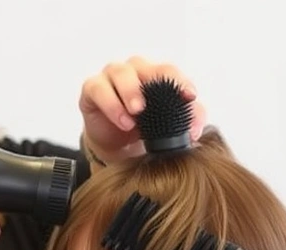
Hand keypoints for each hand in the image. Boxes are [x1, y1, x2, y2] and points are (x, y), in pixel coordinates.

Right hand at [79, 56, 207, 163]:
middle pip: (145, 68)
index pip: (171, 72)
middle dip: (153, 85)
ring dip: (130, 92)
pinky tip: (123, 121)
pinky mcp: (93, 88)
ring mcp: (112, 77)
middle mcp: (135, 71)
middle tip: (157, 104)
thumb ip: (187, 122)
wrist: (119, 146)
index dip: (181, 82)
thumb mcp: (171, 127)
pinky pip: (99, 89)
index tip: (190, 96)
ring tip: (137, 113)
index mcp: (157, 77)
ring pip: (121, 73)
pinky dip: (112, 105)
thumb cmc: (147, 128)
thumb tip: (192, 131)